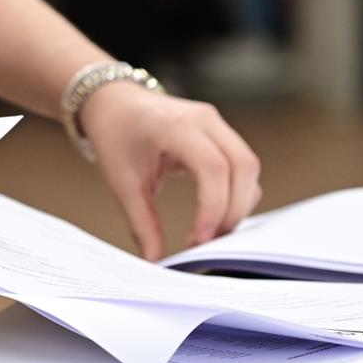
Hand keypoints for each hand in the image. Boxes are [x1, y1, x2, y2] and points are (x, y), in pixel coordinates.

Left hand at [78, 83, 261, 260]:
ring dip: (238, 203)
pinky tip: (215, 214)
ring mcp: (216, 123)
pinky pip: (242, 165)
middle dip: (232, 211)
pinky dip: (237, 192)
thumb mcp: (122, 183)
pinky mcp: (221, 132)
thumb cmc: (116, 136)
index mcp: (176, 126)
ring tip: (210, 232)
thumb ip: (142, 223)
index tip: (200, 240)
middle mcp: (204, 120)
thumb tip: (156, 259)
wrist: (114, 103)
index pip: (213, 167)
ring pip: (248, 166)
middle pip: (243, 166)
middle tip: (208, 242)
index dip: (213, 207)